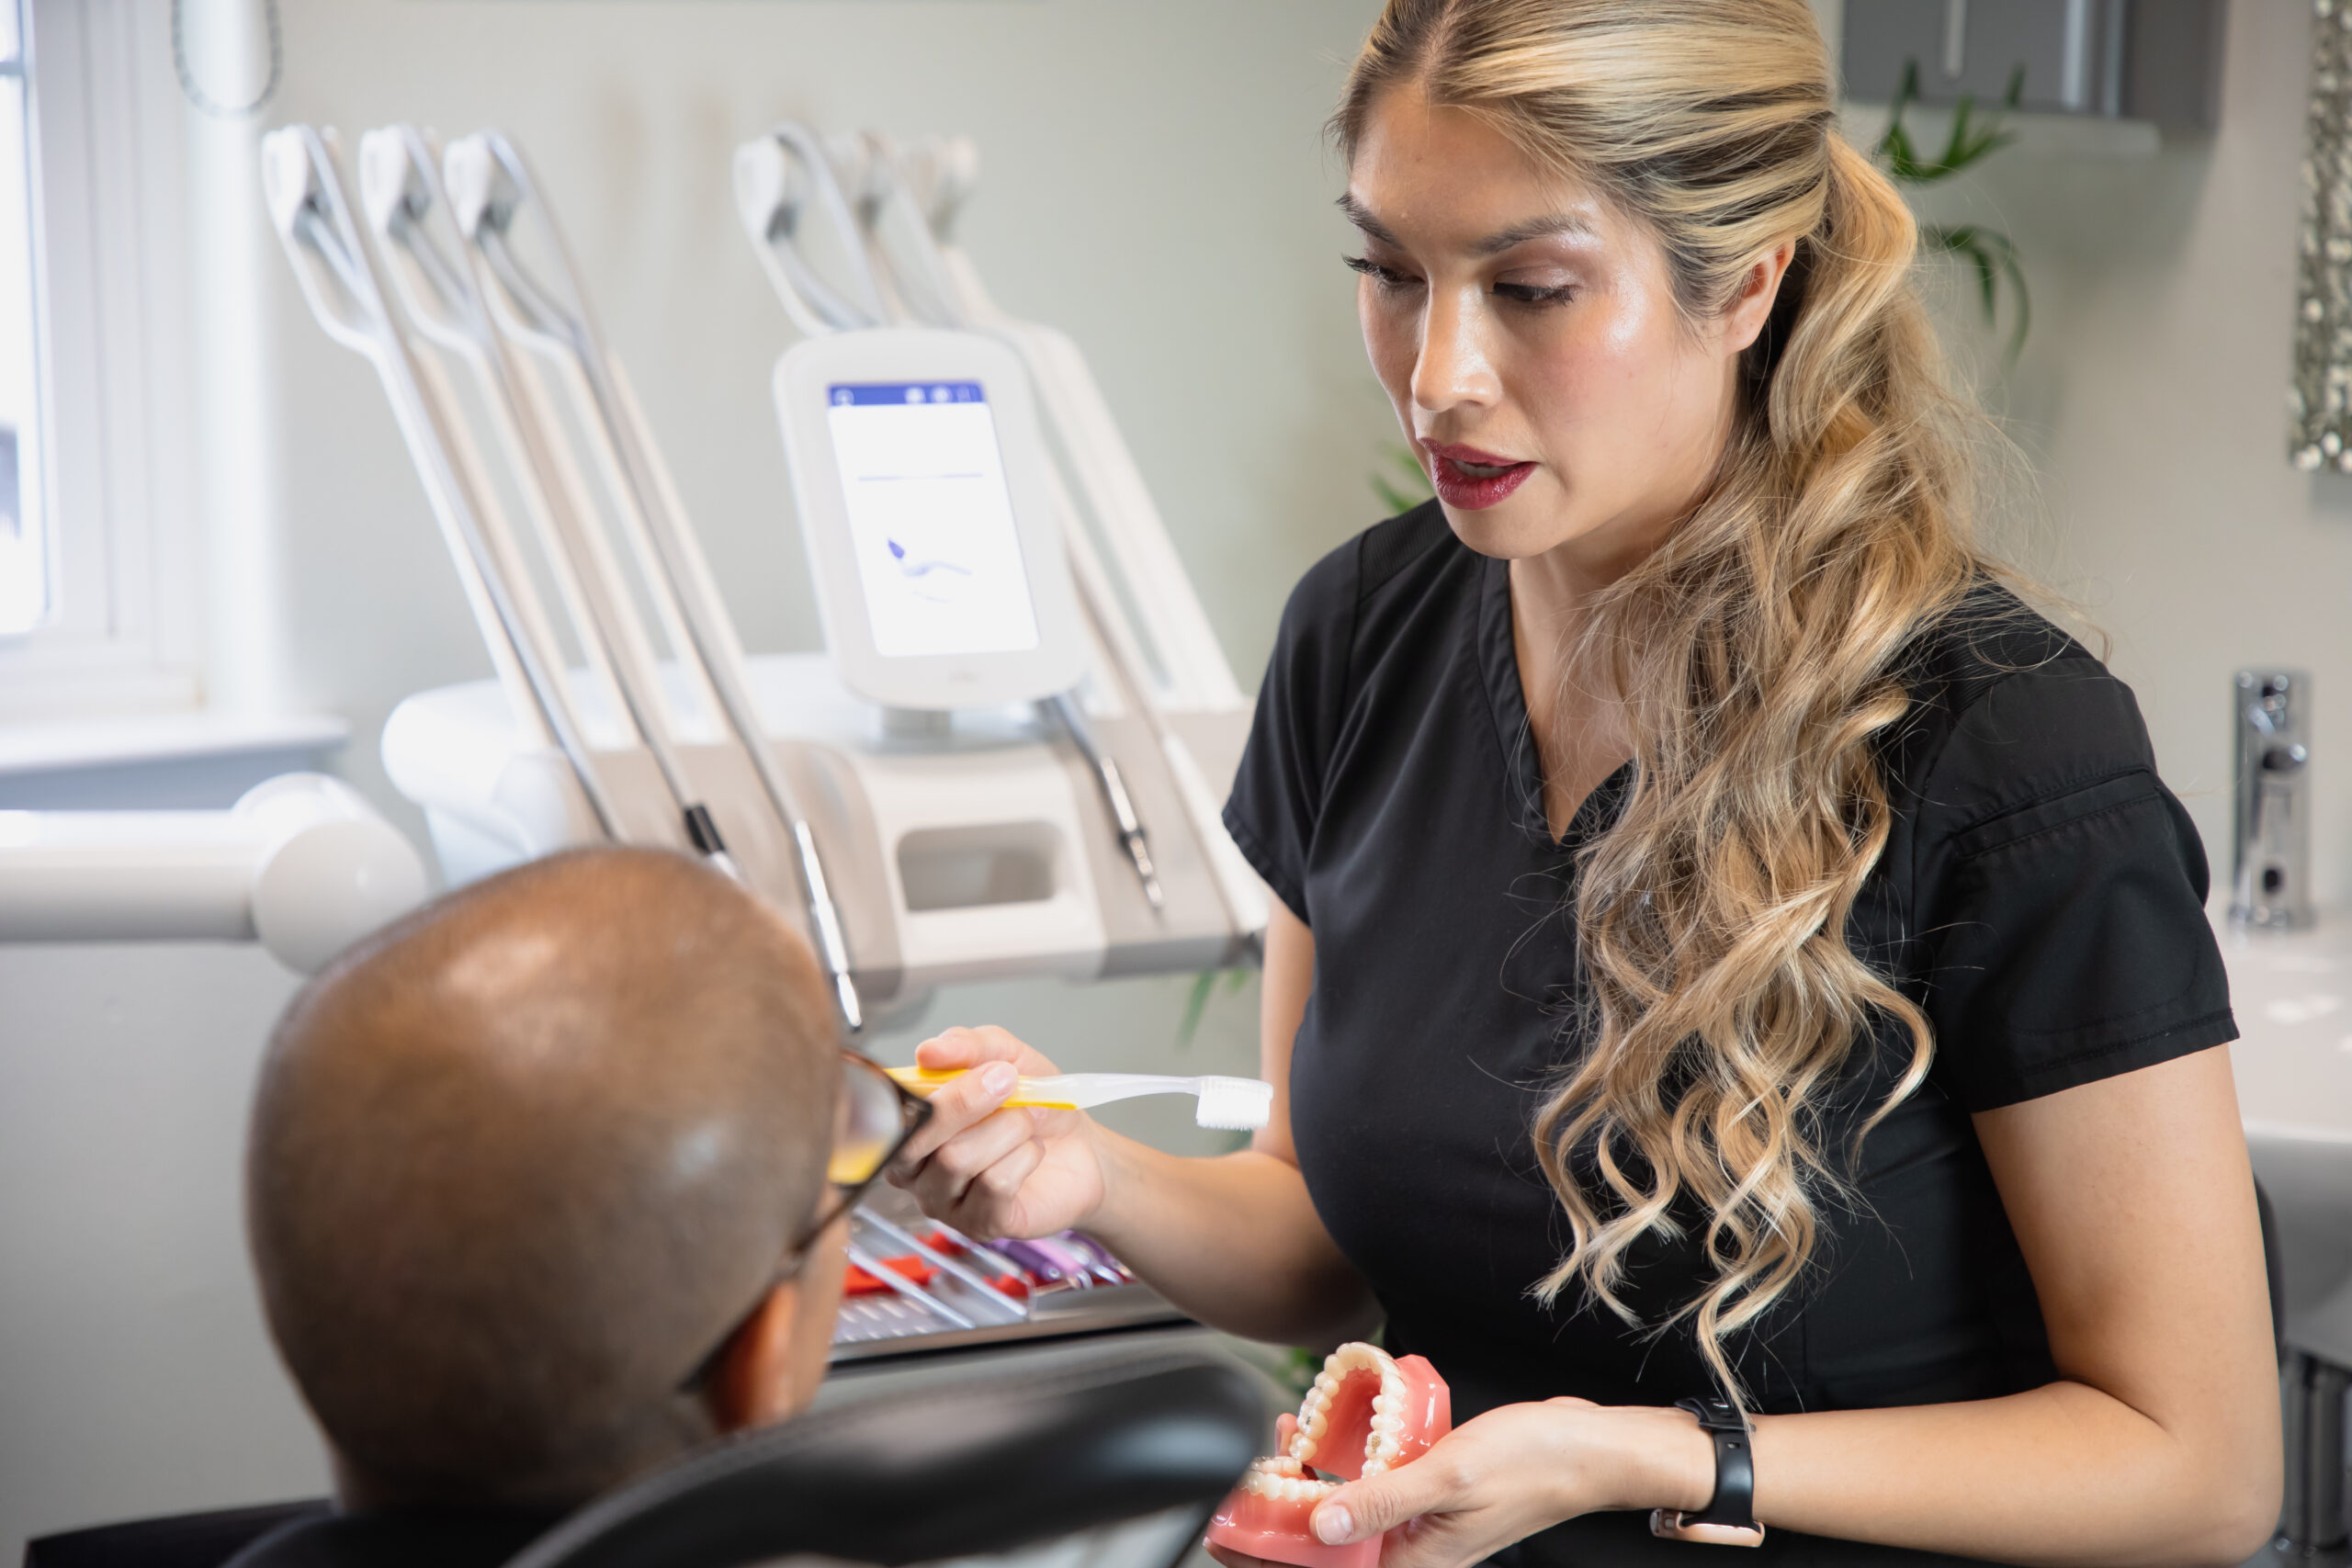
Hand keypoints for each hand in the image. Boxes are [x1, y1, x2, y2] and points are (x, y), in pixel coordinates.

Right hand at [884, 1025, 1106, 1239]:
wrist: (1081, 1147)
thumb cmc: (1032, 1105)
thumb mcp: (1006, 1058)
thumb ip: (966, 1046)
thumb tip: (928, 1051)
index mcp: (910, 1125)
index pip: (893, 1113)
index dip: (934, 1090)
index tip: (982, 1068)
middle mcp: (915, 1169)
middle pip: (917, 1141)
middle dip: (967, 1104)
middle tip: (1009, 1081)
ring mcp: (943, 1201)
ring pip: (956, 1161)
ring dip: (1006, 1129)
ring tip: (1026, 1122)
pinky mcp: (980, 1223)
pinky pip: (992, 1185)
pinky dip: (1023, 1157)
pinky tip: (1032, 1152)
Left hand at [1287, 1399, 1714, 1567]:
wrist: (1589, 1445)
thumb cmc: (1535, 1461)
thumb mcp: (1450, 1474)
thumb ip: (1383, 1500)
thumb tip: (1321, 1524)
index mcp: (1415, 1563)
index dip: (1275, 1555)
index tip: (1232, 1529)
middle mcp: (1412, 1552)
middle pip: (1329, 1546)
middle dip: (1283, 1511)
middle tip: (1257, 1464)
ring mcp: (1419, 1526)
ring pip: (1347, 1515)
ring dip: (1312, 1482)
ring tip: (1290, 1436)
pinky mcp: (1427, 1498)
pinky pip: (1373, 1491)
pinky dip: (1347, 1467)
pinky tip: (1331, 1433)